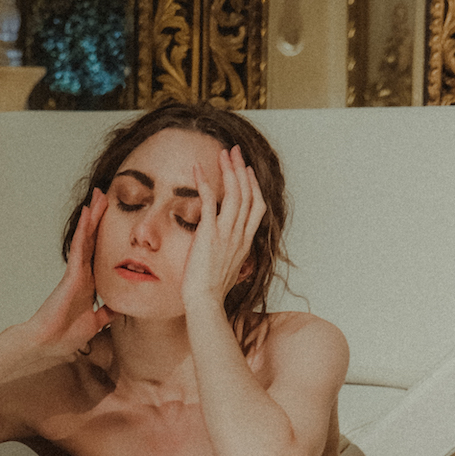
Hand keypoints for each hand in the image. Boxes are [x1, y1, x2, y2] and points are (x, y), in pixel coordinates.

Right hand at [24, 188, 114, 360]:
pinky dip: (84, 230)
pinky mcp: (72, 274)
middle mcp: (82, 274)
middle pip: (93, 241)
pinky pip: (80, 247)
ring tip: (99, 196)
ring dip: (93, 217)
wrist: (49, 343)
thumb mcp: (96, 322)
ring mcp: (76, 272)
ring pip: (86, 239)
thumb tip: (121, 308)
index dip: (107, 238)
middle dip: (99, 219)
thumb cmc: (66, 336)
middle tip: (105, 197)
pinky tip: (88, 213)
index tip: (115, 221)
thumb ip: (107, 313)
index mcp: (89, 285)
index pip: (100, 255)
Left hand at [181, 145, 265, 314]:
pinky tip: (197, 168)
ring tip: (224, 153)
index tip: (248, 171)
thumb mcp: (228, 269)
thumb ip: (229, 253)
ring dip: (229, 170)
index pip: (257, 207)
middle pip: (248, 194)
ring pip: (235, 193)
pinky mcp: (209, 233)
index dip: (254, 186)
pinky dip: (204, 182)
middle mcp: (240, 235)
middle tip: (236, 152)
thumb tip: (226, 249)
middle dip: (242, 170)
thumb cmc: (211, 291)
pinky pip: (209, 201)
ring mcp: (227, 233)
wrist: (205, 302)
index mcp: (245, 242)